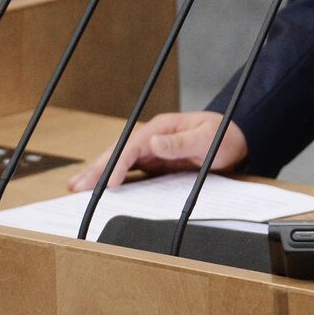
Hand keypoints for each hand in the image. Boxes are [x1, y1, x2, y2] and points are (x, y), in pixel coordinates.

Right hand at [67, 110, 248, 191]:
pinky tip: (99, 186)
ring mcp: (152, 148)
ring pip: (120, 159)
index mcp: (162, 127)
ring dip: (99, 172)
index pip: (132, 145)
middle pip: (119, 151)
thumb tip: (154, 143)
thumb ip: (181, 142)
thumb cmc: (224, 137)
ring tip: (76, 187)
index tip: (106, 182)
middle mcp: (153, 136)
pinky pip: (129, 168)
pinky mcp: (155, 161)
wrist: (237, 140)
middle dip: (97, 168)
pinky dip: (113, 177)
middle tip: (76, 186)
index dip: (117, 163)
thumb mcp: (207, 139)